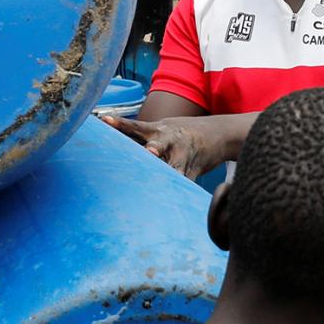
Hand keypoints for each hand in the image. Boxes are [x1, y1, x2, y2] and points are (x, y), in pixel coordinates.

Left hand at [103, 113, 235, 177]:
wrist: (219, 134)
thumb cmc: (179, 134)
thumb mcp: (162, 130)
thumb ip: (140, 137)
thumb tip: (109, 141)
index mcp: (158, 130)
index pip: (135, 126)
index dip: (120, 123)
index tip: (105, 120)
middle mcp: (170, 141)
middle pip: (159, 144)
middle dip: (154, 148)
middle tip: (150, 152)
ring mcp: (184, 156)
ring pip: (175, 166)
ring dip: (170, 173)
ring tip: (169, 179)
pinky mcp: (194, 170)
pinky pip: (184, 182)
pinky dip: (178, 190)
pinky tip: (173, 203)